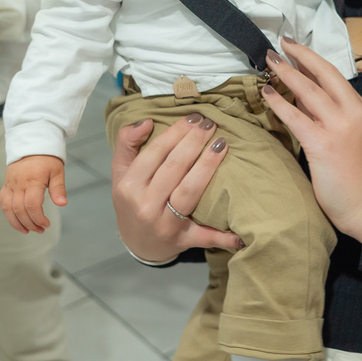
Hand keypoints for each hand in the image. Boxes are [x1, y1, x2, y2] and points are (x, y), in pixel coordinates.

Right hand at [0, 155, 67, 233]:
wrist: (32, 144)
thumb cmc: (47, 158)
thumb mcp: (57, 171)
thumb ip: (58, 188)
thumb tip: (62, 204)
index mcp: (33, 180)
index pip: (32, 205)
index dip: (38, 218)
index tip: (46, 224)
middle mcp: (19, 183)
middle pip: (19, 210)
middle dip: (30, 224)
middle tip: (40, 230)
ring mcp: (10, 184)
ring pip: (8, 208)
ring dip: (16, 223)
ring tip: (27, 230)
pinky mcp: (6, 185)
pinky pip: (3, 202)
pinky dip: (8, 214)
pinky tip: (17, 221)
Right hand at [111, 114, 242, 261]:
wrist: (137, 243)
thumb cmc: (132, 200)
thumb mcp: (120, 172)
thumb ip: (126, 143)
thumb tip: (145, 121)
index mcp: (129, 185)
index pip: (155, 152)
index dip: (176, 132)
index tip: (194, 116)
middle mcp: (145, 204)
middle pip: (174, 167)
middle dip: (195, 141)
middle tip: (211, 124)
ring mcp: (165, 224)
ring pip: (190, 191)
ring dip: (208, 165)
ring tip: (222, 144)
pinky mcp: (183, 240)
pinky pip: (206, 236)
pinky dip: (224, 236)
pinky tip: (241, 230)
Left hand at [261, 38, 361, 242]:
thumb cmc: (361, 177)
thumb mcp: (354, 137)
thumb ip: (330, 116)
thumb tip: (301, 97)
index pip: (335, 78)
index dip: (313, 62)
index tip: (296, 50)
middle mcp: (354, 112)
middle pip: (325, 74)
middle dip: (301, 55)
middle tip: (281, 43)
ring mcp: (340, 127)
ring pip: (309, 90)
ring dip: (287, 73)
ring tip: (270, 60)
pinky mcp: (324, 144)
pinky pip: (296, 117)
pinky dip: (279, 103)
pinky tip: (266, 94)